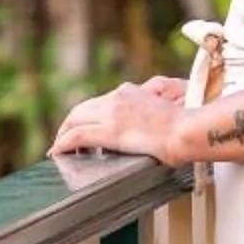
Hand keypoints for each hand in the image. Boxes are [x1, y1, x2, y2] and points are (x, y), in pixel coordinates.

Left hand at [48, 78, 191, 166]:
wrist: (187, 130)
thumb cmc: (187, 121)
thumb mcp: (174, 98)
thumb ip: (164, 95)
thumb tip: (164, 95)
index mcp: (132, 91)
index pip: (102, 100)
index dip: (91, 113)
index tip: (89, 123)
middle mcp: (118, 97)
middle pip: (83, 108)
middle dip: (71, 122)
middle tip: (65, 137)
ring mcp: (112, 113)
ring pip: (75, 119)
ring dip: (63, 133)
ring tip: (58, 148)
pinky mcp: (109, 131)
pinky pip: (76, 136)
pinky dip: (62, 143)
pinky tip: (57, 152)